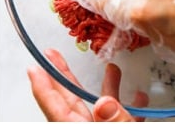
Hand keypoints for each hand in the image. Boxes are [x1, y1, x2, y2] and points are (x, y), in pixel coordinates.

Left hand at [27, 48, 147, 121]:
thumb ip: (116, 119)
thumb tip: (104, 103)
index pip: (57, 108)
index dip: (44, 87)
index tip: (34, 68)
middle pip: (71, 103)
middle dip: (63, 77)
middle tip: (52, 56)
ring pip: (98, 108)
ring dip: (106, 88)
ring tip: (112, 68)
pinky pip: (120, 117)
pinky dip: (129, 106)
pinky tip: (140, 98)